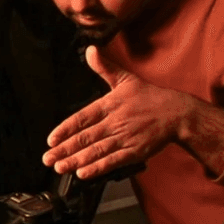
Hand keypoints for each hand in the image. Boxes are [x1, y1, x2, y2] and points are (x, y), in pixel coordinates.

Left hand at [42, 45, 195, 179]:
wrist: (176, 113)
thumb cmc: (150, 97)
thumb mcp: (125, 78)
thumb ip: (104, 67)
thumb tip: (91, 50)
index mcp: (109, 104)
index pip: (82, 118)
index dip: (65, 129)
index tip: (51, 139)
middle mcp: (115, 122)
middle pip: (85, 137)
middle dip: (64, 149)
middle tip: (47, 158)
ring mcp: (124, 138)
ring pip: (96, 151)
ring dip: (76, 160)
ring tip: (60, 167)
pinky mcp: (134, 151)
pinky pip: (112, 161)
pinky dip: (97, 168)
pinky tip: (83, 173)